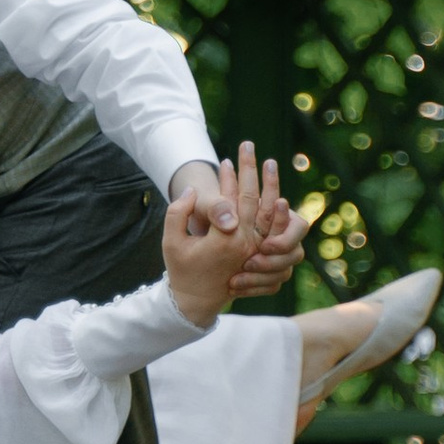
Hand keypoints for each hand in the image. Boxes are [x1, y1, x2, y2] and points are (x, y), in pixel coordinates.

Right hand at [162, 143, 296, 324]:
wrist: (196, 299)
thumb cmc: (181, 269)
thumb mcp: (171, 242)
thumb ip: (178, 213)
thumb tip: (191, 191)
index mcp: (226, 240)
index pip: (232, 199)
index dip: (229, 178)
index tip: (226, 159)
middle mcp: (246, 243)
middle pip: (253, 198)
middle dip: (250, 170)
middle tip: (248, 145)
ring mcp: (254, 248)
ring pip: (267, 210)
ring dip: (269, 184)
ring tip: (269, 162)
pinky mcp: (257, 251)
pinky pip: (270, 225)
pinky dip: (272, 206)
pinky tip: (271, 190)